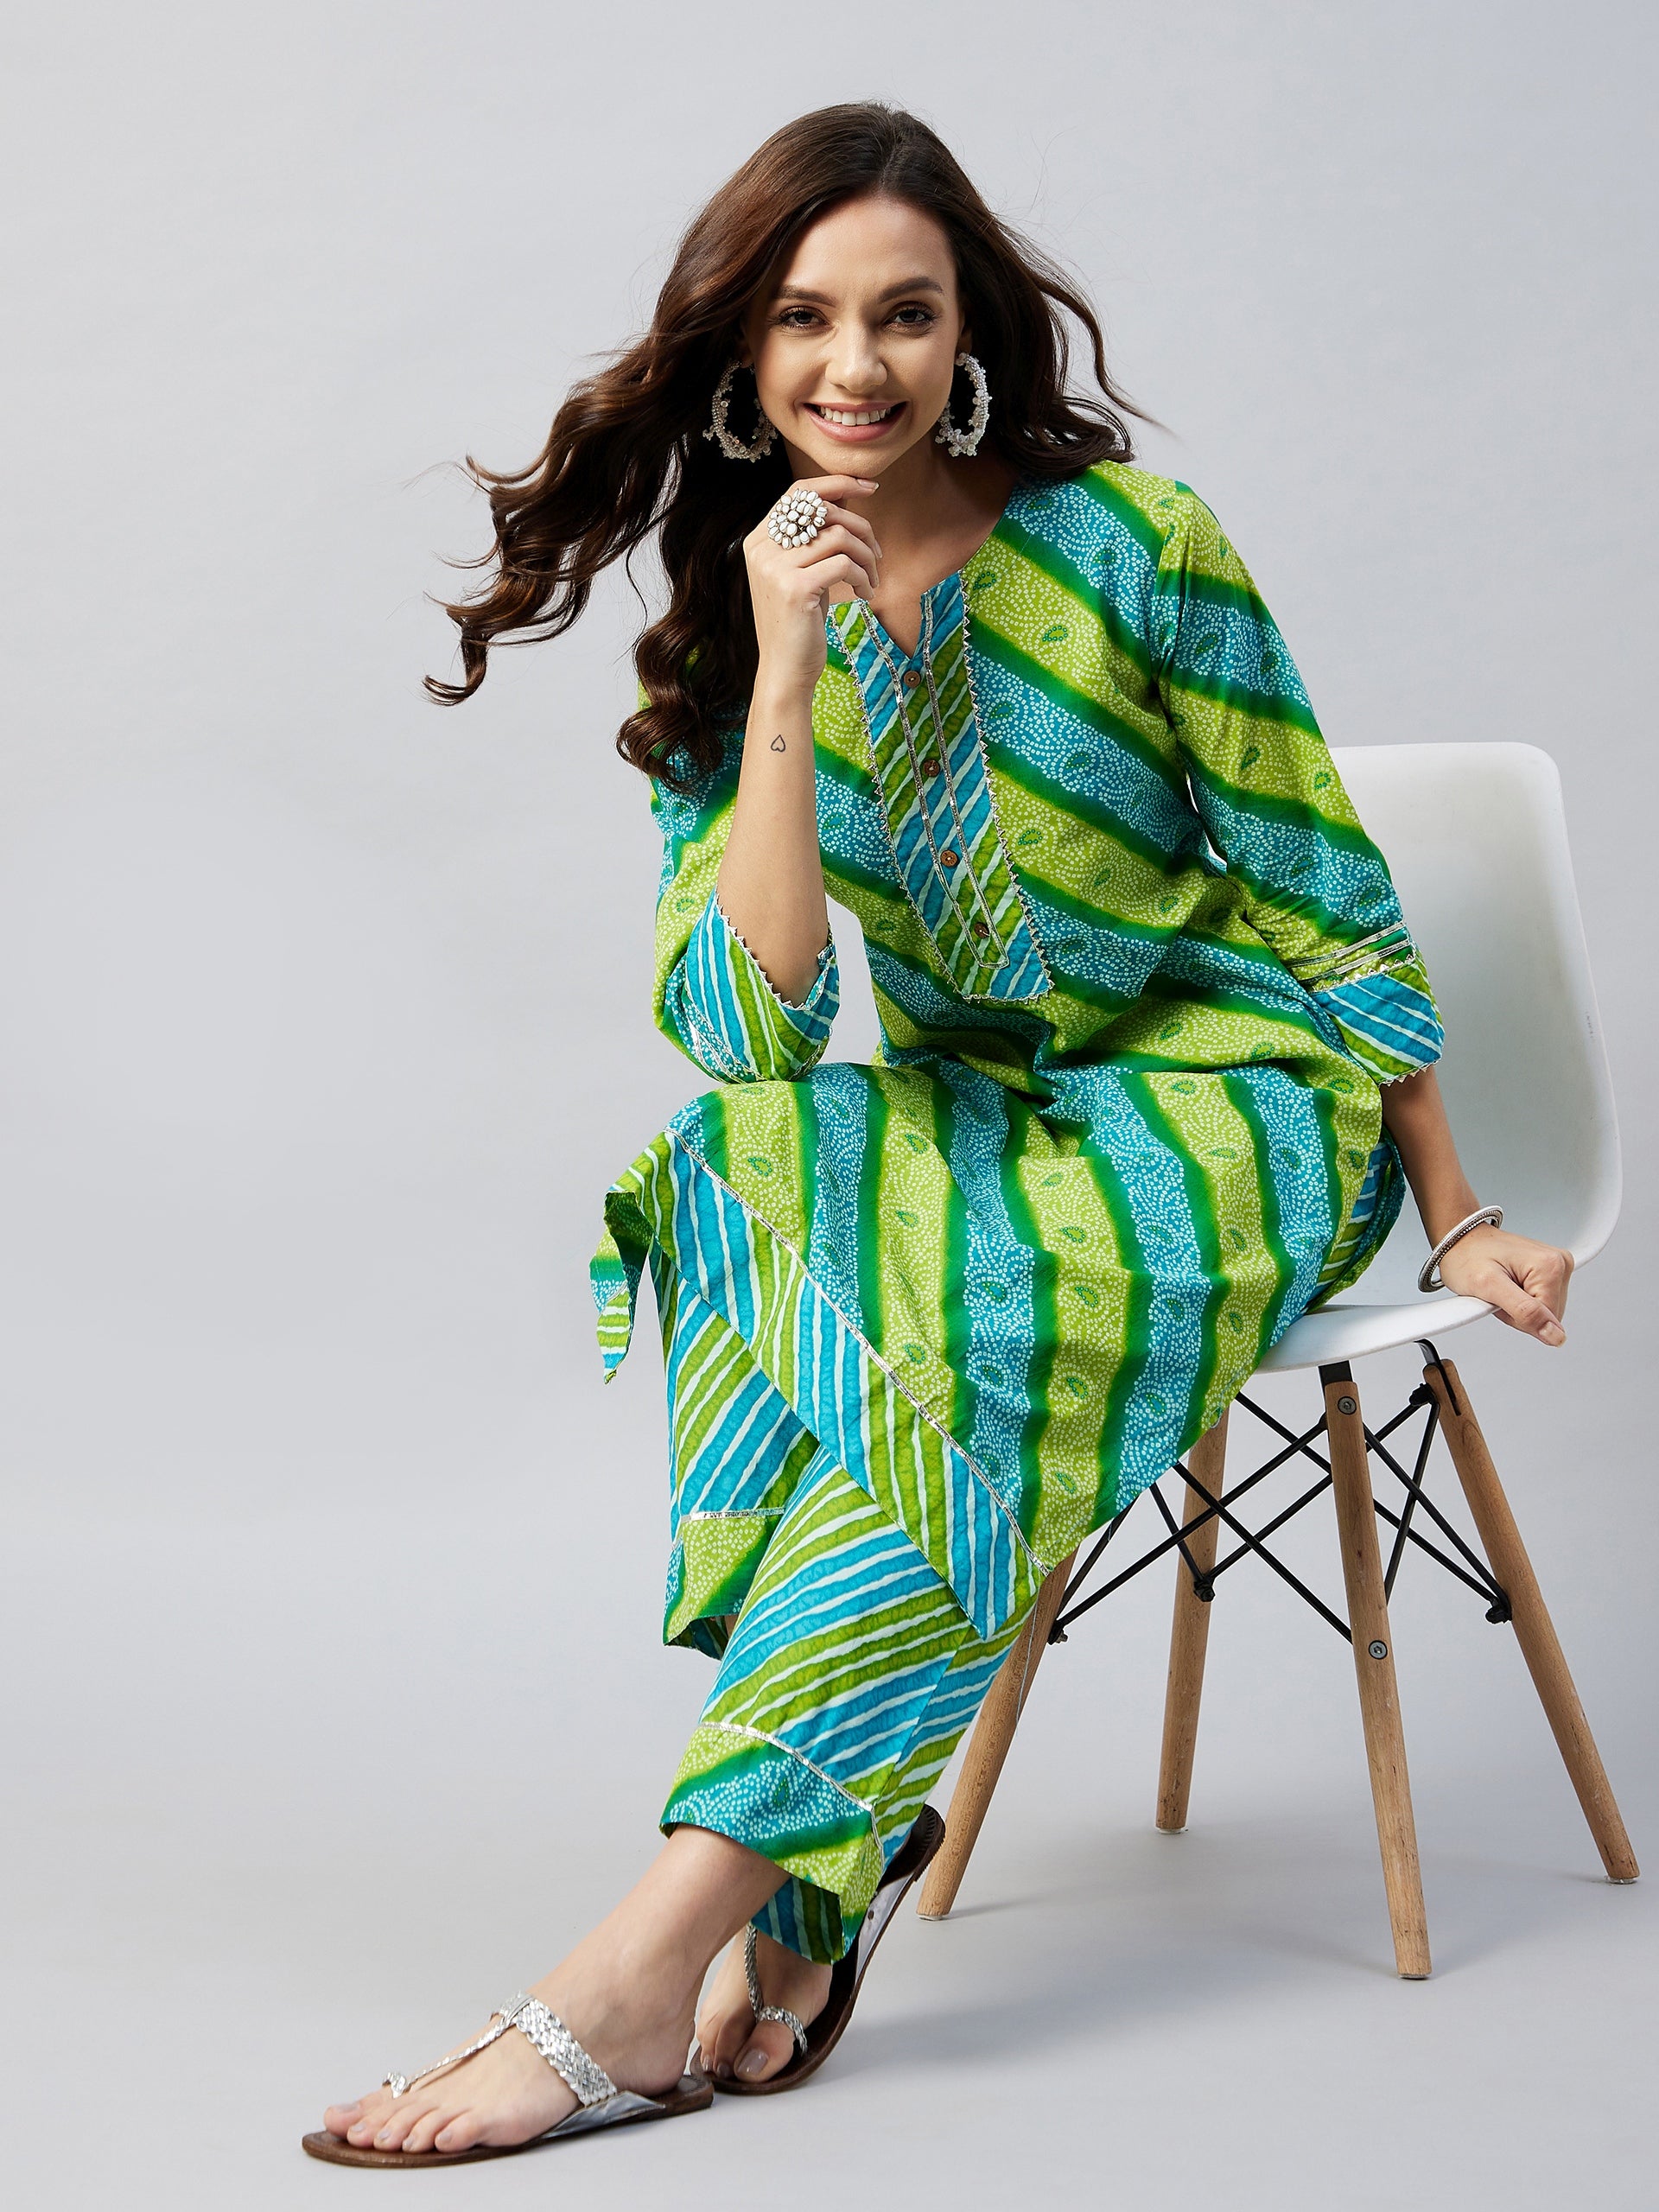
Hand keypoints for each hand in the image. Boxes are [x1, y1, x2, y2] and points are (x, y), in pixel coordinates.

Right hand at [744, 474, 881, 697]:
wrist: (785, 670)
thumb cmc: (799, 622)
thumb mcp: (802, 573)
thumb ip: (814, 539)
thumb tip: (846, 498)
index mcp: (760, 540)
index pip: (799, 492)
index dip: (837, 483)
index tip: (870, 487)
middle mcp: (763, 549)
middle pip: (825, 510)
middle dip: (862, 527)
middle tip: (877, 554)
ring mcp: (776, 568)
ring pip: (840, 537)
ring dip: (867, 557)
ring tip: (873, 579)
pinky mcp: (796, 588)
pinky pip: (845, 564)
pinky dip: (864, 577)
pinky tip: (865, 594)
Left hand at [1437, 1225, 1571, 1346]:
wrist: (1460, 1240)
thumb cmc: (1467, 1257)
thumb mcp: (1490, 1287)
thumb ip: (1525, 1313)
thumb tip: (1555, 1336)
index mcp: (1552, 1266)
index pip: (1548, 1319)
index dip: (1518, 1318)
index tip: (1499, 1297)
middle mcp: (1560, 1264)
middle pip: (1548, 1316)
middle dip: (1519, 1313)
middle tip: (1497, 1293)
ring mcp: (1555, 1267)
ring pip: (1543, 1312)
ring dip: (1518, 1307)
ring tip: (1500, 1287)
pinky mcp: (1548, 1272)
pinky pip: (1539, 1302)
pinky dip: (1520, 1300)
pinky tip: (1507, 1285)